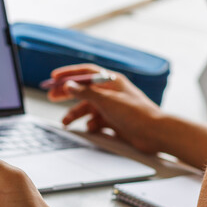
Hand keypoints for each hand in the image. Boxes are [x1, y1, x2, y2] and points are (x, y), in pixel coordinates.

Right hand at [47, 64, 162, 152]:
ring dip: (76, 114)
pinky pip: (96, 121)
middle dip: (67, 93)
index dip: (69, 74)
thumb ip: (85, 93)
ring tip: (65, 122)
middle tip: (51, 96)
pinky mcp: (115, 122)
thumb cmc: (136, 114)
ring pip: (88, 108)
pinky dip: (90, 124)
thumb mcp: (106, 101)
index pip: (86, 72)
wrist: (155, 134)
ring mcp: (112, 108)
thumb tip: (68, 85)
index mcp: (111, 81)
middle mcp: (111, 93)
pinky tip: (90, 128)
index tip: (53, 77)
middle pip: (84, 90)